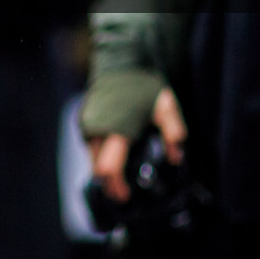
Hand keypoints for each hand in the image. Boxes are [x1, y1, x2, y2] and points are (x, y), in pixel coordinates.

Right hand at [88, 86, 186, 203]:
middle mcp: (96, 129)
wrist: (121, 62)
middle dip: (109, 181)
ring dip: (104, 167)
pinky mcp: (83, 119)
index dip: (115, 186)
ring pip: (91, 156)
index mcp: (117, 129)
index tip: (125, 197)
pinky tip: (114, 152)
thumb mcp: (167, 107)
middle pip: (96, 167)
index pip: (107, 168)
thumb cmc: (144, 85)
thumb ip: (173, 133)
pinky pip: (89, 145)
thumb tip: (176, 157)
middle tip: (124, 191)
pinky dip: (99, 154)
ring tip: (120, 172)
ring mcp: (87, 123)